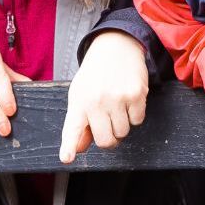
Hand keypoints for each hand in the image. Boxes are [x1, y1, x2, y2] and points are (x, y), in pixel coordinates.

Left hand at [59, 31, 150, 162]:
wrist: (115, 46)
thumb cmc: (95, 75)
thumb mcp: (80, 95)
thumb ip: (79, 124)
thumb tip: (79, 149)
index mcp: (78, 101)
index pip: (72, 128)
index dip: (69, 146)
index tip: (66, 158)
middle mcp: (96, 100)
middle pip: (106, 141)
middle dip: (109, 138)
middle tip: (108, 123)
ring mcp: (117, 98)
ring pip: (123, 133)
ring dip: (122, 125)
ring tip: (117, 106)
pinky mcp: (136, 94)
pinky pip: (138, 121)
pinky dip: (135, 115)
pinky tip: (128, 99)